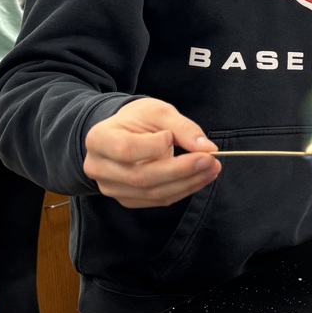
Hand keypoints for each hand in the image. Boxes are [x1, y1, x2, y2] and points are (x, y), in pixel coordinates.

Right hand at [83, 97, 220, 207]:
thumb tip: (207, 148)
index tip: (171, 136)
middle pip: (142, 177)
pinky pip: (159, 200)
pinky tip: (200, 178)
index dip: (152, 146)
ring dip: (188, 183)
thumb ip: (182, 128)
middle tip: (210, 160)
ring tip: (212, 168)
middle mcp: (99, 168)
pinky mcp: (128, 199)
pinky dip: (183, 190)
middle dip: (181, 170)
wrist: (124, 133)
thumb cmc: (138, 119)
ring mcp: (112, 188)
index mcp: (99, 140)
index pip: (126, 149)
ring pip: (153, 193)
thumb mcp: (158, 112)